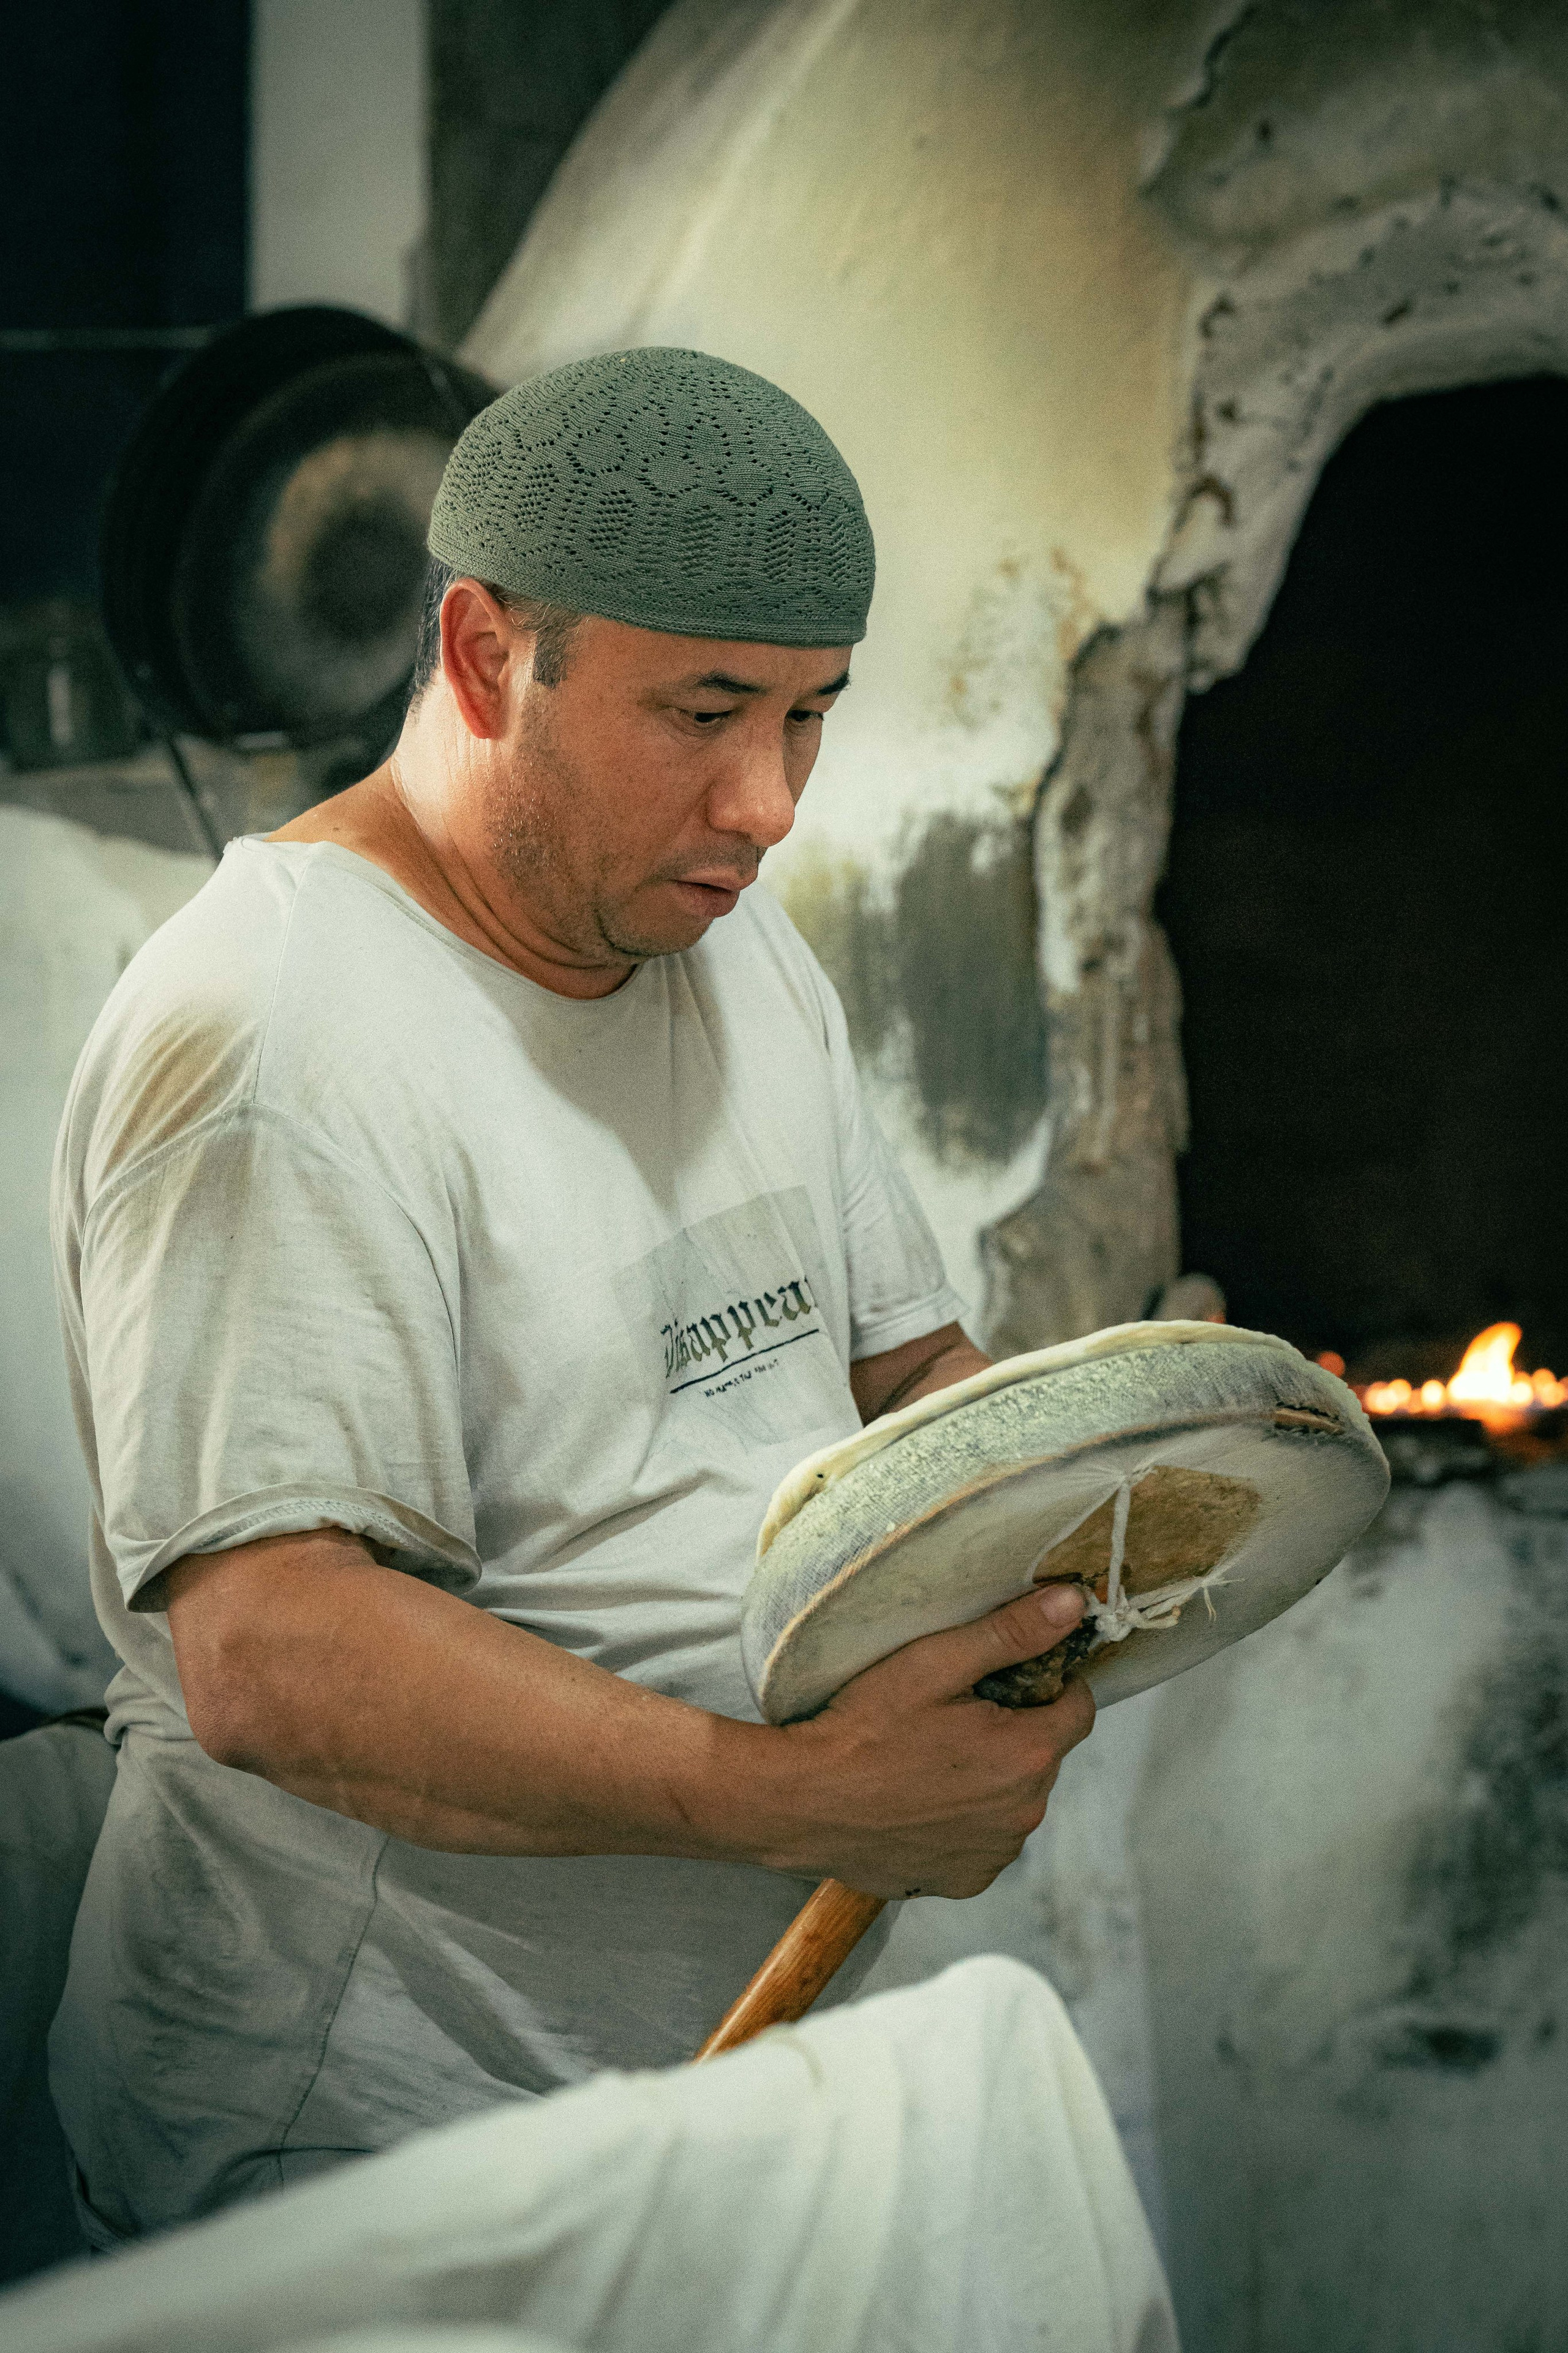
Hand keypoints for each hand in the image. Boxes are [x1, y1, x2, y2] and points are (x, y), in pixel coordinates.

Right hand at [763, 1583, 1095, 1897]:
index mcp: (1028, 1754)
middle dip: (1015, 1728)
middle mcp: (1025, 1813)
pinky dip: (966, 1820)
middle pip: (1044, 1753)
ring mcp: (996, 1854)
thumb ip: (1011, 1633)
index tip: (1009, 1675)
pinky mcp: (965, 1880)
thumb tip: (1073, 1603)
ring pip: (1015, 1798)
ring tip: (932, 1757)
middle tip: (955, 1711)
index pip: (1080, 1706)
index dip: (1051, 1682)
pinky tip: (923, 1799)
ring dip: (991, 1777)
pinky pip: (986, 1840)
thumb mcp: (934, 1663)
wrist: (800, 1804)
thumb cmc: (862, 1727)